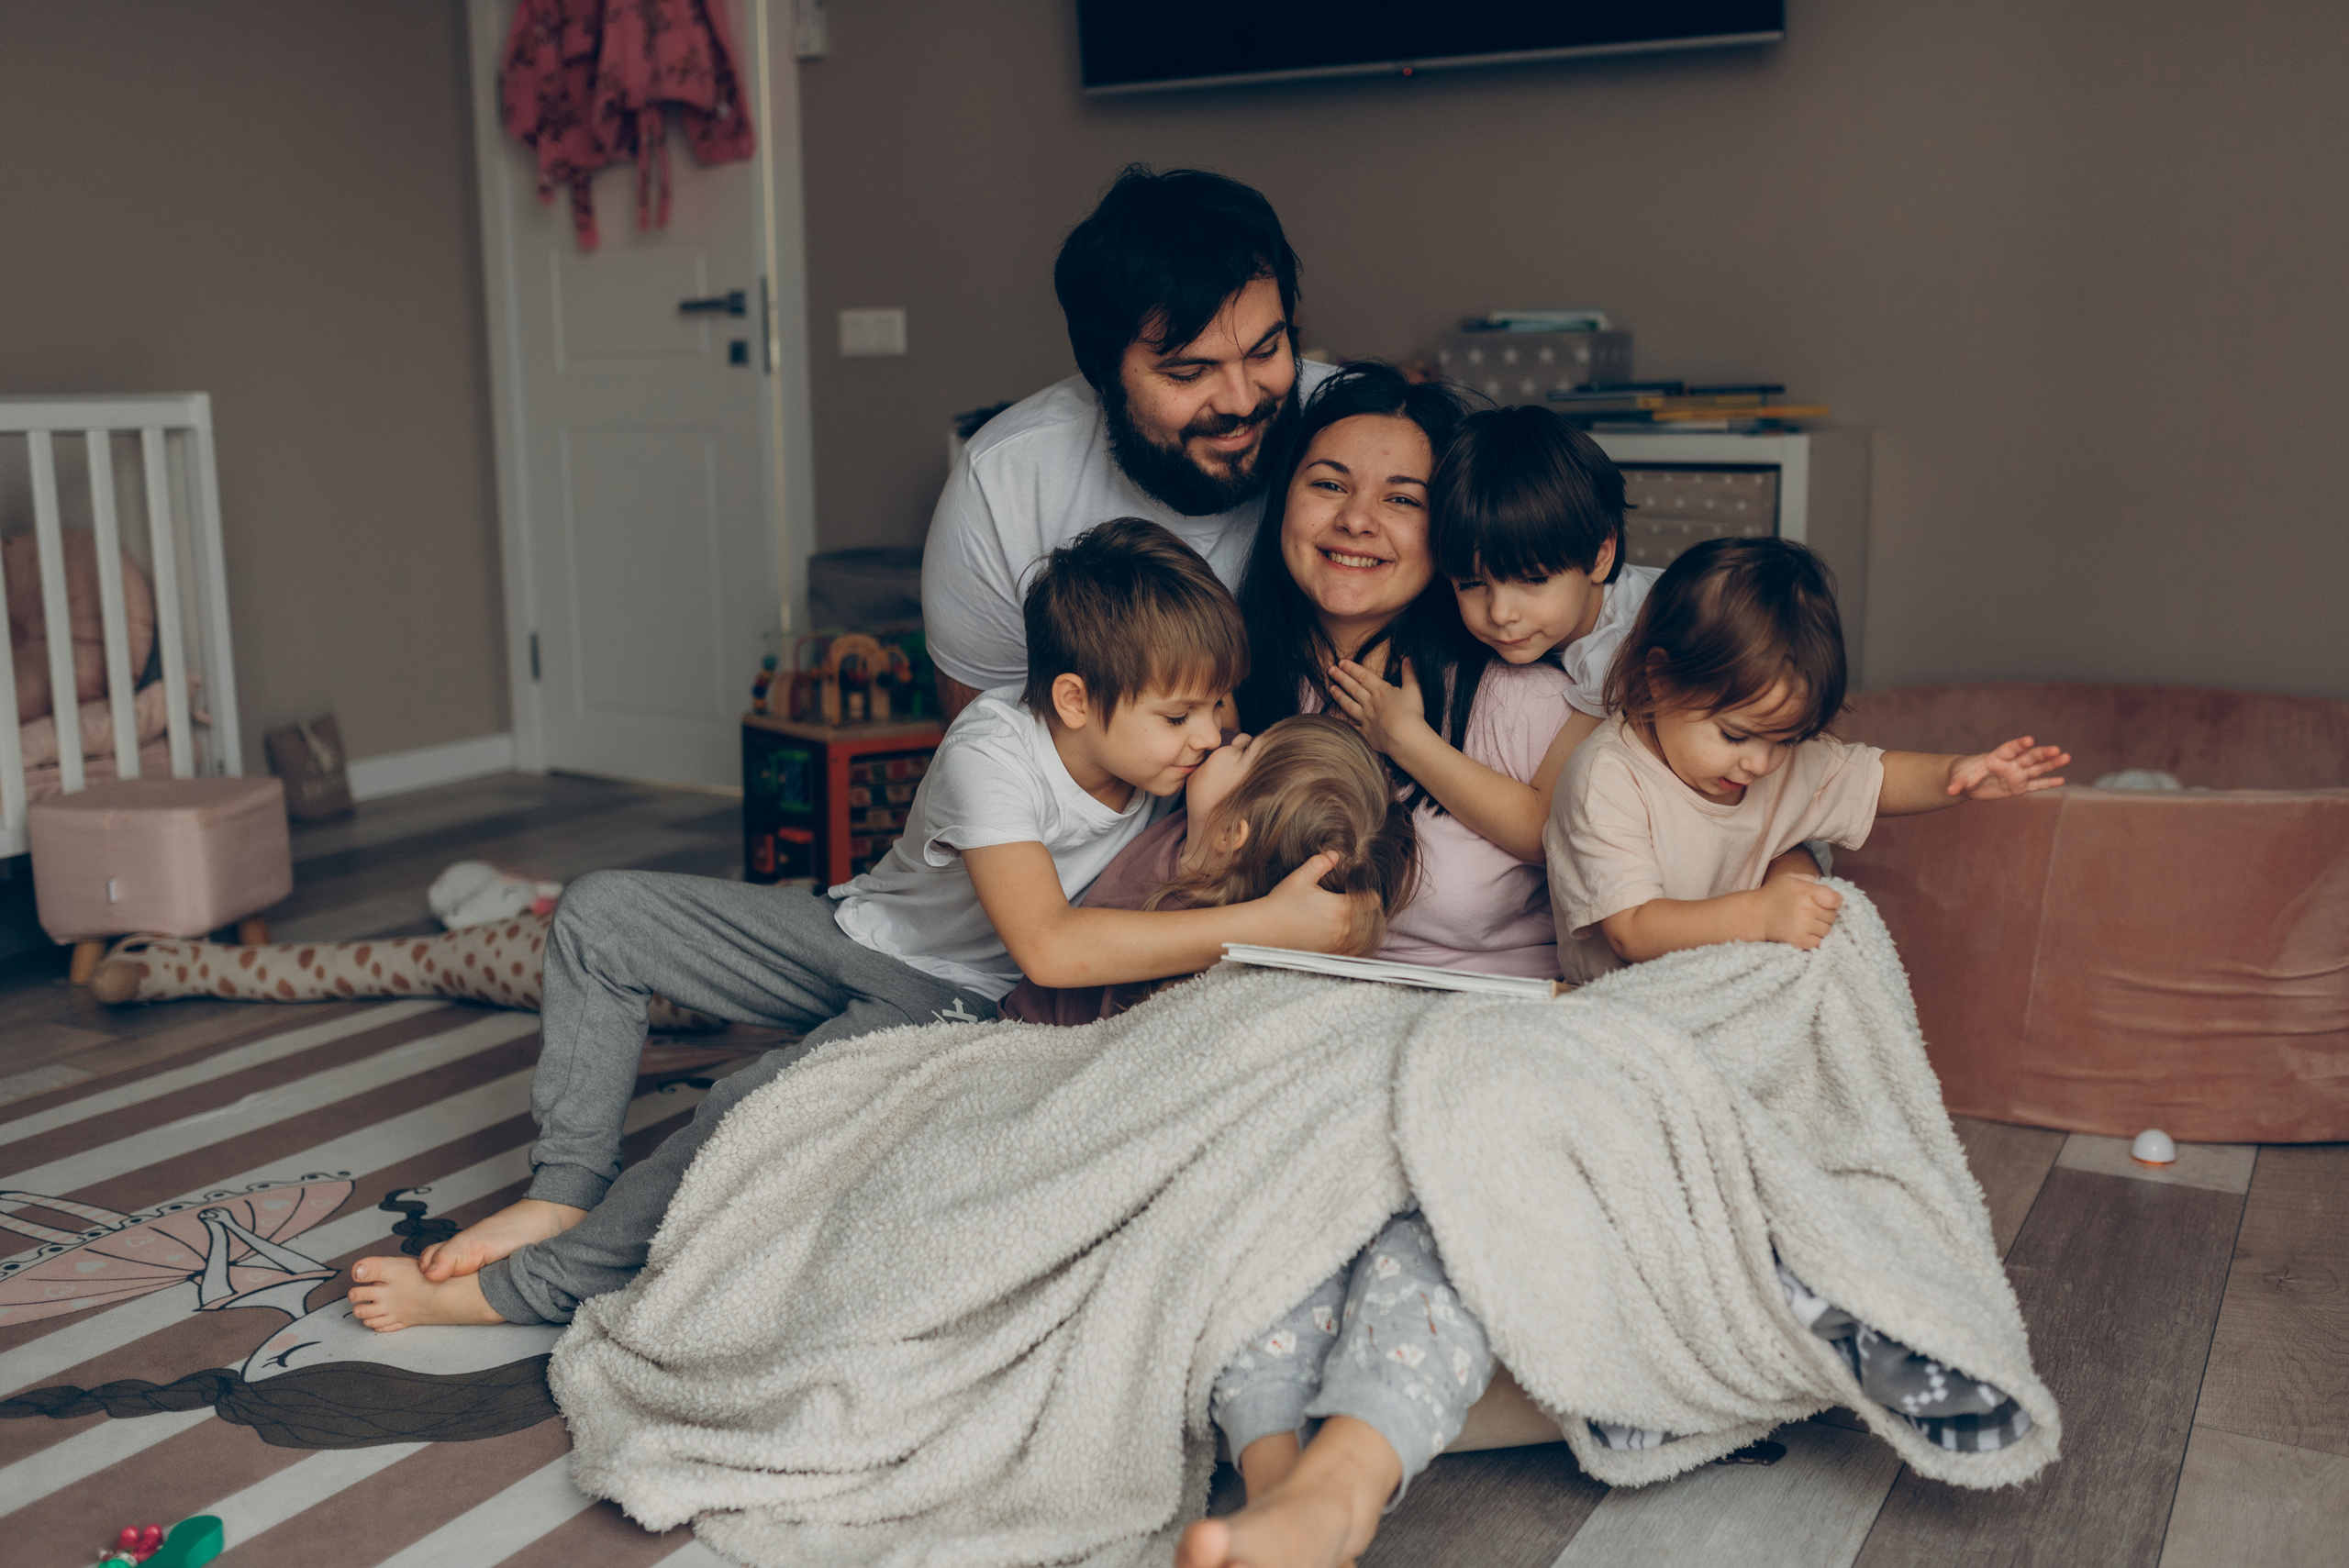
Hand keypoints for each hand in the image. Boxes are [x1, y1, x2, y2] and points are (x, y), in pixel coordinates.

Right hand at [1262, 849, 1381, 954]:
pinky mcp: (1327, 952)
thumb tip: (1335, 854)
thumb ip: (1320, 863)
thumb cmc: (1282, 903)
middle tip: (1370, 906)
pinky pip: (1351, 951)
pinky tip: (1355, 940)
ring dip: (1367, 930)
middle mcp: (1342, 928)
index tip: (1368, 892)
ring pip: (1364, 938)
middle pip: (1370, 921)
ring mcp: (1335, 943)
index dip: (1370, 895)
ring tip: (1367, 923)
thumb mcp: (1301, 877)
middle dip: (1372, 913)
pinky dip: (1357, 945)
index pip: (1369, 902)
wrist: (1265, 929)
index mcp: (1340, 907)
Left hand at [1327, 657, 1428, 756]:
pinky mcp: (1365, 734)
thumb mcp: (1414, 689)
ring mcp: (1366, 718)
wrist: (1403, 736)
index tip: (1341, 662)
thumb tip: (1407, 657)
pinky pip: (1352, 727)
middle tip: (1330, 670)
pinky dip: (1344, 723)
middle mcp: (1370, 703)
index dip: (1352, 668)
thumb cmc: (1411, 712)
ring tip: (1331, 689)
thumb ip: (1409, 673)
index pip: (1363, 676)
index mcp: (1381, 691)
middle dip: (1341, 678)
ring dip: (1339, 696)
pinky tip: (1337, 719)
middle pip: (1353, 688)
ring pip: (1349, 705)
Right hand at [1756, 874, 1841, 948]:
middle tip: (1812, 912)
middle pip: (1832, 916)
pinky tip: (1804, 931)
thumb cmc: (1773, 895)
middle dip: (1825, 914)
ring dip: (1820, 927)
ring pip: (1827, 930)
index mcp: (1806, 891)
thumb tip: (1827, 887)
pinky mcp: (1798, 940)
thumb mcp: (1789, 878)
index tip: (1828, 903)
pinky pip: (1818, 941)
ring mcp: (1803, 925)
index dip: (1835, 901)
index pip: (1835, 900)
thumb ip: (1809, 879)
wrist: (1754, 915)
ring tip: (1807, 922)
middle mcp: (1806, 908)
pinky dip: (1813, 938)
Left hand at [1947, 737, 2069, 800]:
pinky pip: (2035, 784)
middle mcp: (2010, 764)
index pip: (2010, 749)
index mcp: (1996, 757)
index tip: (2029, 740)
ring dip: (2051, 764)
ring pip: (2037, 768)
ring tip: (2066, 757)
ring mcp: (2017, 774)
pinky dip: (2047, 783)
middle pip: (2029, 757)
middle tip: (2056, 749)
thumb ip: (1957, 783)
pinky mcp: (2019, 786)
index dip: (2019, 744)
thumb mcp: (1958, 778)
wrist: (1968, 780)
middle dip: (2042, 753)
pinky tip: (2061, 780)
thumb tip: (1951, 791)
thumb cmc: (1963, 774)